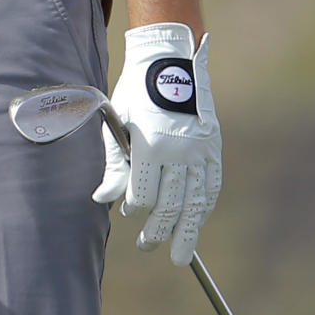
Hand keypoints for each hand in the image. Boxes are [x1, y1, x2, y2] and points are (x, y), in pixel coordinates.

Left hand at [92, 23, 220, 265]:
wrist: (168, 61)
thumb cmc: (135, 92)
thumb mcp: (118, 123)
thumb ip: (114, 165)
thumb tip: (102, 199)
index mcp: (151, 144)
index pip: (144, 194)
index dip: (134, 208)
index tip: (128, 211)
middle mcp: (179, 151)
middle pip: (170, 204)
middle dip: (158, 230)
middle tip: (147, 246)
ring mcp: (200, 149)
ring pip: (195, 201)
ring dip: (186, 230)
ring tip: (180, 254)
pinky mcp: (212, 146)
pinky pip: (211, 184)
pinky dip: (204, 206)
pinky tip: (196, 220)